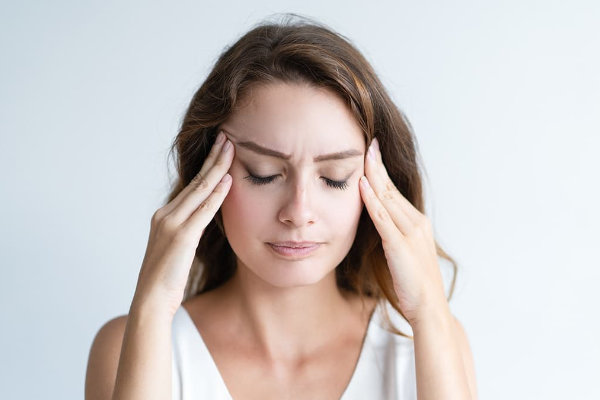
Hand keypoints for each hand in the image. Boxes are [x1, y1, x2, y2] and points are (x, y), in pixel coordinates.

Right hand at [132, 131, 233, 316]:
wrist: (151, 302)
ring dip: (217, 168)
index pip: (191, 185)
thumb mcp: (177, 249)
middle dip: (213, 158)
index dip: (207, 166)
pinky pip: (203, 211)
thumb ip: (190, 231)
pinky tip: (228, 181)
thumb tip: (207, 220)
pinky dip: (217, 195)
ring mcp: (171, 224)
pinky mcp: (181, 237)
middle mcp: (165, 215)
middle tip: (228, 137)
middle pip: (195, 181)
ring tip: (231, 148)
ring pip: (200, 190)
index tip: (221, 149)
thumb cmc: (167, 279)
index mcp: (165, 216)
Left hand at [358, 137, 446, 324]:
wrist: (429, 308)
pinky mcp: (400, 246)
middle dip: (378, 165)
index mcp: (417, 223)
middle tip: (369, 143)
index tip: (373, 153)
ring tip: (364, 155)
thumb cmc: (414, 283)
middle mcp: (416, 223)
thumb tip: (377, 219)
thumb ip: (393, 234)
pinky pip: (383, 219)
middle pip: (392, 189)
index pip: (395, 191)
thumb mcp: (403, 252)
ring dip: (374, 175)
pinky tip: (363, 186)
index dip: (382, 172)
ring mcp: (409, 233)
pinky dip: (372, 201)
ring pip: (388, 198)